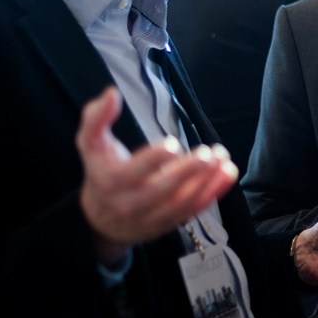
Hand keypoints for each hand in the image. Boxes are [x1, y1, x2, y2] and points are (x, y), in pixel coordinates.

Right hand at [77, 86, 238, 264]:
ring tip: (224, 161)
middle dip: (187, 172)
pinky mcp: (168, 224)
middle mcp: (130, 204)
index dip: (153, 159)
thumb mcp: (90, 144)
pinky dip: (213, 193)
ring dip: (207, 183)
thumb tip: (111, 94)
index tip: (173, 144)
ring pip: (181, 204)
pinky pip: (193, 210)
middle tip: (208, 154)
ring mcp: (151, 217)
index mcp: (110, 182)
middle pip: (162, 191)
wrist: (101, 220)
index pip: (132, 173)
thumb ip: (96, 118)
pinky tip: (227, 174)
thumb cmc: (100, 171)